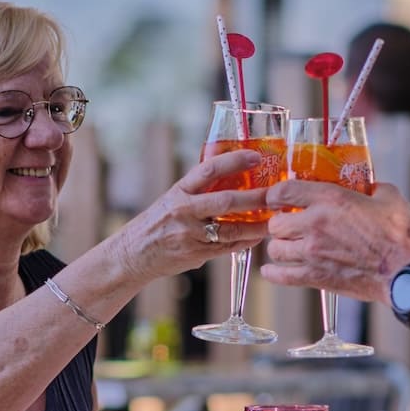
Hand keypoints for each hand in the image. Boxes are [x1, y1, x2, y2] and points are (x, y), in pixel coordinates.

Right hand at [113, 149, 271, 281]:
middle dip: (255, 198)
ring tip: (275, 220)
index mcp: (179, 190)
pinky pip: (228, 247)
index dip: (234, 161)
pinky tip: (257, 236)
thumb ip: (200, 192)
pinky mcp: (196, 254)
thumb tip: (233, 178)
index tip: (256, 156)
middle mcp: (184, 210)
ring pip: (232, 229)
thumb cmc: (158, 224)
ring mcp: (190, 234)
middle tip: (275, 195)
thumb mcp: (173, 199)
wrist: (133, 253)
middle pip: (226, 201)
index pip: (209, 169)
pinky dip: (245, 241)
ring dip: (257, 225)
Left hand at [260, 180, 409, 301]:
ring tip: (287, 246)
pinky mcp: (317, 276)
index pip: (285, 190)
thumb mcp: (389, 198)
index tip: (277, 198)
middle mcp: (316, 224)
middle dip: (280, 223)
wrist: (404, 271)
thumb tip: (369, 187)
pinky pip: (283, 276)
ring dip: (280, 247)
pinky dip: (274, 274)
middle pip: (275, 223)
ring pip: (276, 249)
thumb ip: (372, 188)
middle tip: (288, 224)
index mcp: (331, 200)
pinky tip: (270, 272)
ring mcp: (313, 253)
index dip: (276, 194)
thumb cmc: (400, 236)